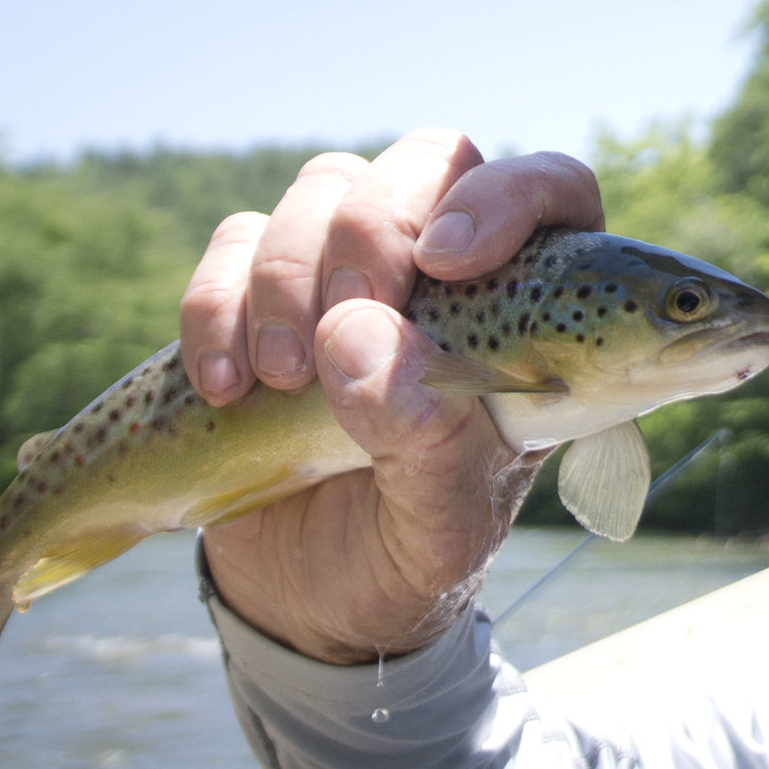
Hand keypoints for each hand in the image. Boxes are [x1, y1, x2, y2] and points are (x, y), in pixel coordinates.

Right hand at [178, 129, 605, 663]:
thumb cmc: (412, 549)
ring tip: (283, 378)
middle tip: (348, 313)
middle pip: (424, 163)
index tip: (449, 259)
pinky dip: (217, 301)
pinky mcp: (260, 293)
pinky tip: (223, 387)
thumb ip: (422, 439)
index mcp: (529, 309)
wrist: (314, 606)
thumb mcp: (440, 522)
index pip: (551, 187)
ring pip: (324, 186)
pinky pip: (235, 241)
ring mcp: (349, 271)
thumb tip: (353, 337)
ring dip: (291, 273)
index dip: (507, 196)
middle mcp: (446, 270)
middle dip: (376, 225)